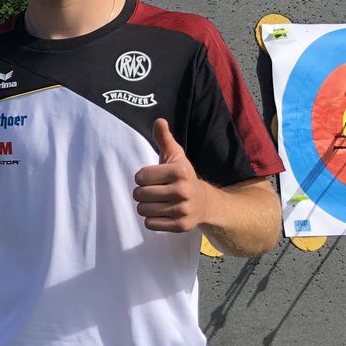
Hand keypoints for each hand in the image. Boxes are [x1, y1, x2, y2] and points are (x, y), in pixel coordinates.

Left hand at [132, 118, 208, 232]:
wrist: (205, 203)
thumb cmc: (183, 176)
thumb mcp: (176, 156)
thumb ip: (164, 139)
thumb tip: (158, 120)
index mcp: (179, 171)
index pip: (140, 177)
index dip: (142, 178)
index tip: (153, 178)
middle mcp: (183, 190)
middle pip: (139, 194)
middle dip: (142, 193)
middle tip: (155, 191)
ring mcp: (183, 209)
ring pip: (143, 210)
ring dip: (146, 207)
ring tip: (158, 202)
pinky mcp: (181, 225)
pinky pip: (150, 224)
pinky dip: (152, 220)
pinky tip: (163, 213)